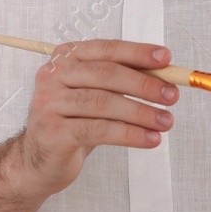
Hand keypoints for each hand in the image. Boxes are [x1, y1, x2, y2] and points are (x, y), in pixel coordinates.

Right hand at [10, 39, 179, 198]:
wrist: (38, 161)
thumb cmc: (73, 123)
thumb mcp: (96, 96)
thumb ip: (122, 82)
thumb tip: (165, 75)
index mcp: (65, 58)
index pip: (106, 49)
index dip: (138, 52)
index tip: (166, 59)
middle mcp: (53, 76)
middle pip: (106, 74)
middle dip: (144, 84)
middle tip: (172, 95)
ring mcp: (49, 104)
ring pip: (104, 103)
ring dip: (141, 112)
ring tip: (166, 122)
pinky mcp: (53, 132)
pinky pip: (98, 130)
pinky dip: (129, 134)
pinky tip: (149, 139)